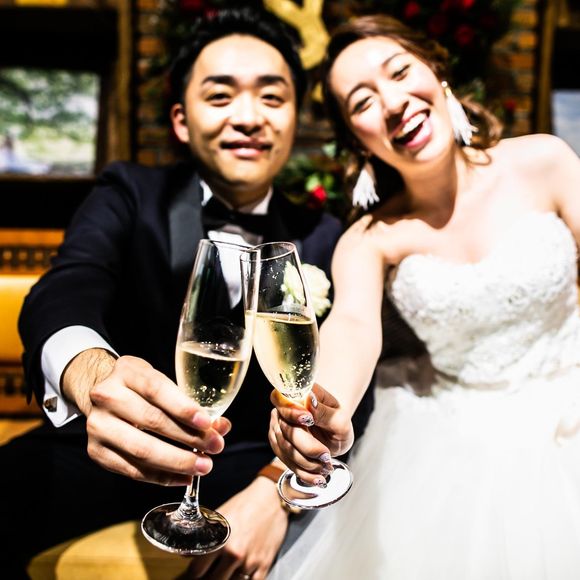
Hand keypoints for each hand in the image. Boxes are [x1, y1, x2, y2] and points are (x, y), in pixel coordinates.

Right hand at [63, 351, 230, 485]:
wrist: (102, 395)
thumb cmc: (141, 388)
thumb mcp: (162, 382)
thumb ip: (190, 402)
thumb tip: (221, 427)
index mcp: (126, 372)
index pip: (156, 389)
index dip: (183, 407)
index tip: (208, 423)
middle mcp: (106, 396)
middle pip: (151, 421)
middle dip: (188, 438)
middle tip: (215, 447)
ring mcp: (98, 425)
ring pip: (141, 450)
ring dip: (177, 462)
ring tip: (203, 466)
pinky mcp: (96, 452)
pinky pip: (132, 470)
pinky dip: (162, 477)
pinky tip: (184, 478)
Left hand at [185, 477, 288, 578]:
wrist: (272, 498)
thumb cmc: (246, 504)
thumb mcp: (220, 516)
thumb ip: (204, 535)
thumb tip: (185, 552)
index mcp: (220, 540)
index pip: (196, 570)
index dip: (193, 574)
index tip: (194, 574)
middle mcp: (234, 553)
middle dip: (208, 578)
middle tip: (209, 573)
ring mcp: (250, 561)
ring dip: (226, 579)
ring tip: (225, 572)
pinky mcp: (264, 564)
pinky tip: (240, 574)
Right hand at [269, 383, 353, 484]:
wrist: (335, 432)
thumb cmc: (337, 420)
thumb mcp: (339, 418)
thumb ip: (324, 412)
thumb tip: (310, 401)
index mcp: (296, 396)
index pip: (281, 398)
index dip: (291, 410)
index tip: (309, 419)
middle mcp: (283, 411)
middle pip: (285, 429)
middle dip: (307, 446)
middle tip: (326, 455)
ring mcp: (279, 429)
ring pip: (285, 448)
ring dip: (307, 462)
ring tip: (326, 466)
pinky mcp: (280, 447)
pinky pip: (287, 462)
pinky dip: (304, 472)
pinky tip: (318, 477)